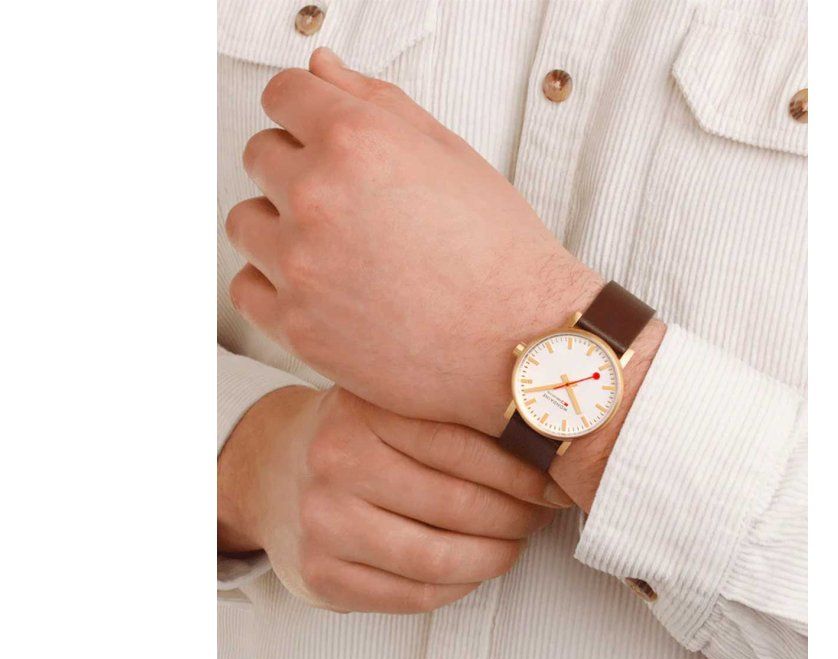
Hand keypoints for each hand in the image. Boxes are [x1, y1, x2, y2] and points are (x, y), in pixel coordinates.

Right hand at [217, 386, 569, 613]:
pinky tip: (476, 567)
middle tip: (542, 514)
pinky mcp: (322, 575)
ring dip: (496, 556)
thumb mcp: (396, 402)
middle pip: (458, 505)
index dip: (523, 472)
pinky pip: (416, 596)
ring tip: (515, 541)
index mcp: (363, 409)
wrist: (276, 471)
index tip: (555, 482)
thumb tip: (553, 444)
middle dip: (518, 516)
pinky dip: (462, 586)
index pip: (463, 446)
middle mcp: (336, 462)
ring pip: (439, 559)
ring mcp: (323, 523)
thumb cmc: (360, 436)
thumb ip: (457, 411)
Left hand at [226, 48, 603, 434]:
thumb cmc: (500, 251)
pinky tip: (323, 290)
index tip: (320, 135)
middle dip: (296, 169)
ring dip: (281, 228)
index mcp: (358, 141)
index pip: (282, 95)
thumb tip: (319, 68)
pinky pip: (247, 289)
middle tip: (351, 204)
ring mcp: (301, 265)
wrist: (522, 343)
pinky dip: (275, 287)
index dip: (305, 113)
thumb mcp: (451, 155)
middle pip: (260, 156)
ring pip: (246, 223)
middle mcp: (318, 196)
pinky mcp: (297, 326)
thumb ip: (378, 103)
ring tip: (339, 251)